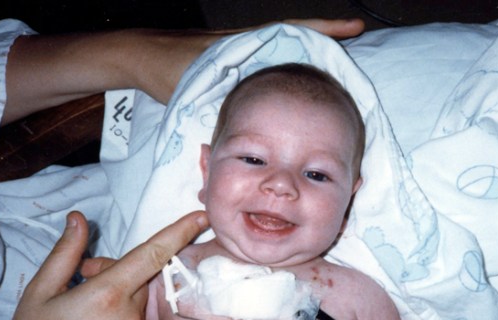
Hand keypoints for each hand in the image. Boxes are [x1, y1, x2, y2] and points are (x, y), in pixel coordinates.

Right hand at [0, 210, 207, 319]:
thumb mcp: (38, 293)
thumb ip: (66, 253)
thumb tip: (79, 219)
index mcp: (107, 296)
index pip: (152, 255)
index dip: (180, 232)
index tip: (202, 217)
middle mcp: (131, 319)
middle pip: (139, 278)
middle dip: (116, 271)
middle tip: (82, 279)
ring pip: (137, 304)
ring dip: (119, 298)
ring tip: (82, 313)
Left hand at [130, 18, 364, 103]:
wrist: (144, 58)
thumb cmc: (168, 68)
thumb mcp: (199, 79)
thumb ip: (225, 91)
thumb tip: (255, 115)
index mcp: (245, 43)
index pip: (294, 29)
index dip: (325, 28)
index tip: (354, 27)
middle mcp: (249, 43)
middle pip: (297, 38)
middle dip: (326, 44)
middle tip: (354, 56)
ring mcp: (242, 51)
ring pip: (284, 52)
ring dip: (308, 60)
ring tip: (333, 77)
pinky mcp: (233, 62)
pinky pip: (268, 63)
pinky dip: (284, 72)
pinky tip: (292, 87)